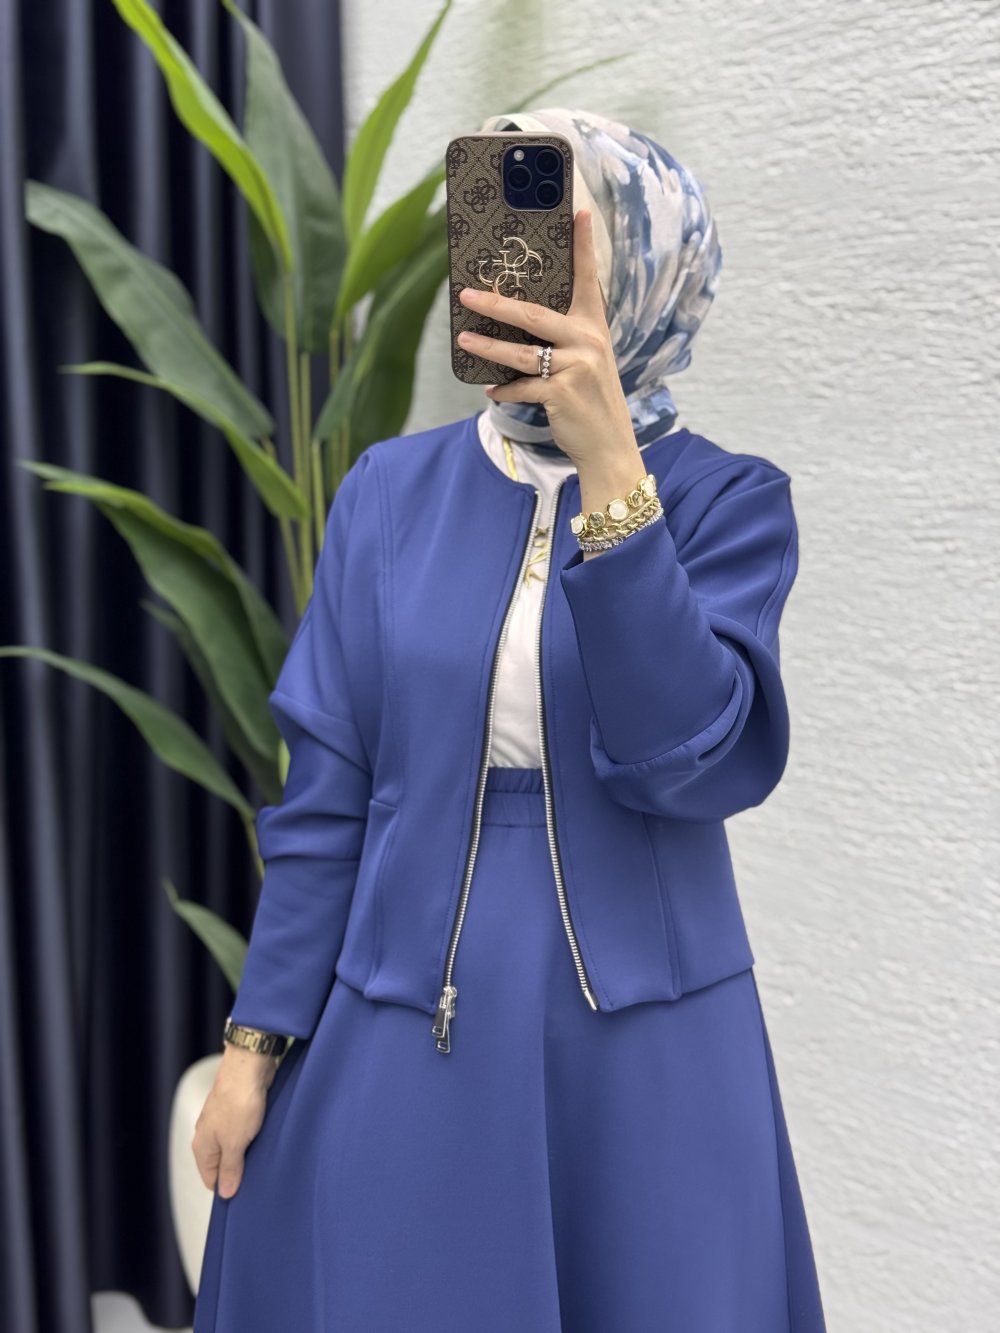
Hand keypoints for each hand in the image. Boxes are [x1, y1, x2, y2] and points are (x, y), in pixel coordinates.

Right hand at [191, 1045, 279, 1197]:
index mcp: (202, 1146)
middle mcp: (208, 1134)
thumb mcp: (234, 1143)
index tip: (245, 1193)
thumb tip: (225, 1192)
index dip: (227, 1188)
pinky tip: (265, 1137)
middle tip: (258, 1175)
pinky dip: (253, 1136)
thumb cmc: (238, 1101)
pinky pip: (244, 1131)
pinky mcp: (237, 1109)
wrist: (249, 1065)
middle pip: (222, 1164)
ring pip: (234, 1146)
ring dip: (248, 1152)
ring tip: (263, 1155)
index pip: (211, 1179)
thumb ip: (230, 1169)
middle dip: (239, 1170)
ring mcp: (223, 1121)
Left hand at [455, 207, 639, 477]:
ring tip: (464, 339)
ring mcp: (575, 367)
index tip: (580, 212)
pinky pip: (521, 386)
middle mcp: (587, 341)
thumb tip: (518, 324)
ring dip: (487, 346)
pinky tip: (492, 389)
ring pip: (519, 352)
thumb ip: (564, 339)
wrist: (609, 444)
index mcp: (594, 327)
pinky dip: (504, 390)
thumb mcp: (588, 361)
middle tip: (466, 293)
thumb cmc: (592, 399)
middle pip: (533, 314)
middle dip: (496, 302)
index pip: (588, 279)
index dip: (583, 246)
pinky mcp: (561, 393)